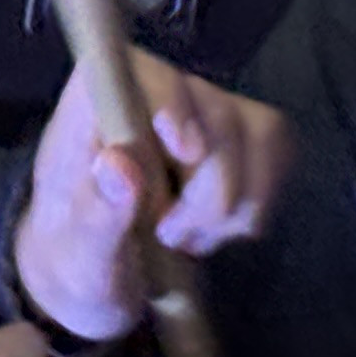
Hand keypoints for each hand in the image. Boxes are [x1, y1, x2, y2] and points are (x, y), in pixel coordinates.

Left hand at [11, 54, 291, 348]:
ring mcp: (199, 112)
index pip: (138, 70)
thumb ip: (96, 215)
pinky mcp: (237, 138)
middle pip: (214, 112)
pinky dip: (258, 202)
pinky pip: (277, 149)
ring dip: (236, 203)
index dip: (172, 101)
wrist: (103, 285)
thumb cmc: (78, 263)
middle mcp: (150, 95)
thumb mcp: (78, 260)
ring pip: (257, 131)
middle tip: (171, 237)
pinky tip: (220, 231)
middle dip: (210, 190)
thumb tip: (119, 165)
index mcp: (92, 109)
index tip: (186, 153)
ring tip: (192, 239)